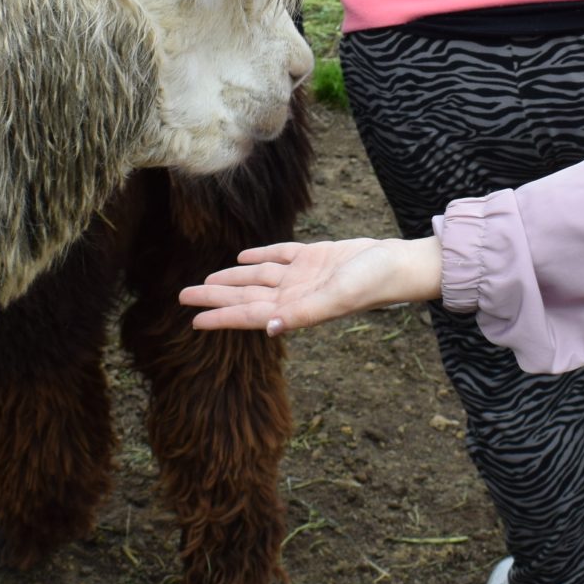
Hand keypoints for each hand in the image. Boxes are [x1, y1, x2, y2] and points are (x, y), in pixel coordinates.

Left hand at [181, 237, 443, 335]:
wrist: (400, 264)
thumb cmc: (372, 284)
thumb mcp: (336, 298)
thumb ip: (303, 313)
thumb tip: (267, 328)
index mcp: (295, 306)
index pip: (247, 314)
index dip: (219, 317)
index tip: (192, 321)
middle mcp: (294, 293)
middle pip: (245, 295)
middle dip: (214, 296)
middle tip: (183, 296)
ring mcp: (304, 274)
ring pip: (257, 276)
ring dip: (232, 278)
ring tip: (207, 280)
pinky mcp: (316, 255)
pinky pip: (279, 255)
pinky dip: (260, 257)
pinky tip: (243, 257)